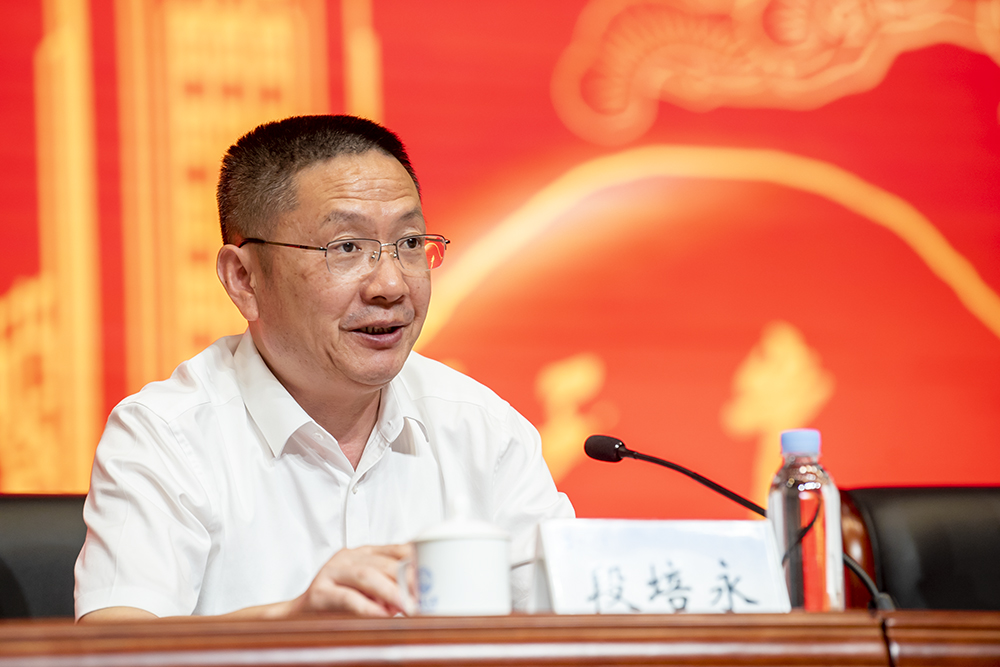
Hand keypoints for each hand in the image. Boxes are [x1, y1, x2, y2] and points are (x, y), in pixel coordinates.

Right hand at [288, 543, 413, 616]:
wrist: (297, 614)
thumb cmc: (337, 602)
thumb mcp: (367, 589)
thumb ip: (389, 585)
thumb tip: (421, 593)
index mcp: (361, 553)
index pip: (394, 549)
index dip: (416, 560)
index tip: (434, 573)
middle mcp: (347, 558)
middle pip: (383, 563)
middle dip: (407, 579)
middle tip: (425, 594)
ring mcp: (331, 573)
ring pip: (366, 576)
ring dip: (390, 591)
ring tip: (407, 605)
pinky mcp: (319, 594)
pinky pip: (346, 598)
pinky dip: (367, 607)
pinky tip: (382, 615)